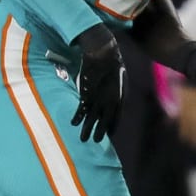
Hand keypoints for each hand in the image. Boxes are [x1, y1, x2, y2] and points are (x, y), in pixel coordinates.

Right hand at [72, 24, 124, 142]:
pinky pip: (81, 108)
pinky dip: (77, 116)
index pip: (117, 115)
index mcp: (119, 96)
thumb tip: (118, 99)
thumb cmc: (113, 63)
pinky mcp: (86, 92)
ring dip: (87, 128)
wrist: (103, 53)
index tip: (110, 134)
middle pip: (105, 120)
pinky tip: (73, 123)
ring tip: (83, 139)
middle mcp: (109, 99)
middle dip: (100, 131)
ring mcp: (98, 97)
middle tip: (96, 141)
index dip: (113, 125)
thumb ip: (119, 89)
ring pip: (92, 117)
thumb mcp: (122, 78)